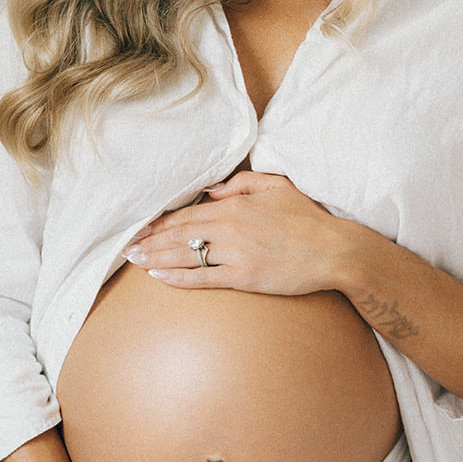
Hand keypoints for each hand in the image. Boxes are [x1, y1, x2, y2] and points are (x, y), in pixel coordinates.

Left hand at [122, 171, 350, 295]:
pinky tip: (160, 277)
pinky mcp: (243, 277)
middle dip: (150, 241)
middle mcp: (230, 228)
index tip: (142, 228)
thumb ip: (241, 184)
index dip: (161, 223)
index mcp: (236, 205)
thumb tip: (211, 190)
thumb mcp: (277, 187)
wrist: (334, 250)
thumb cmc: (308, 219)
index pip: (188, 214)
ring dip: (156, 259)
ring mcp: (236, 254)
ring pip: (185, 256)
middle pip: (179, 235)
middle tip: (127, 248)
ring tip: (135, 261)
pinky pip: (203, 278)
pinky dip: (178, 278)